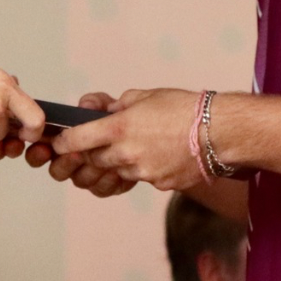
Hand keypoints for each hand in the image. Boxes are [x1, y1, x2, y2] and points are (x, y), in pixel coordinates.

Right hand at [23, 94, 136, 196]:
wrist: (153, 135)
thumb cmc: (127, 120)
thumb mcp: (111, 105)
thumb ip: (97, 102)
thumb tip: (85, 105)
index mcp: (65, 141)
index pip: (40, 151)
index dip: (38, 153)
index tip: (45, 148)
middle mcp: (73, 161)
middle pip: (57, 171)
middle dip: (64, 163)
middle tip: (76, 155)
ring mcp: (90, 175)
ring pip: (79, 181)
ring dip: (88, 171)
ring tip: (101, 161)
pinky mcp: (108, 186)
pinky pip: (101, 189)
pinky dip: (107, 181)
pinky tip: (116, 171)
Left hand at [48, 88, 211, 191]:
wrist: (219, 132)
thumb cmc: (184, 108)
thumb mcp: (146, 96)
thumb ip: (120, 104)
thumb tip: (104, 109)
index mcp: (118, 128)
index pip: (75, 141)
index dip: (63, 143)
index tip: (60, 143)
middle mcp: (125, 154)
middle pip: (94, 161)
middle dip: (93, 154)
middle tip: (103, 143)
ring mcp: (142, 173)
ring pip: (118, 172)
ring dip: (120, 162)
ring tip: (141, 146)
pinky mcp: (159, 184)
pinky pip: (142, 179)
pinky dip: (144, 170)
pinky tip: (160, 156)